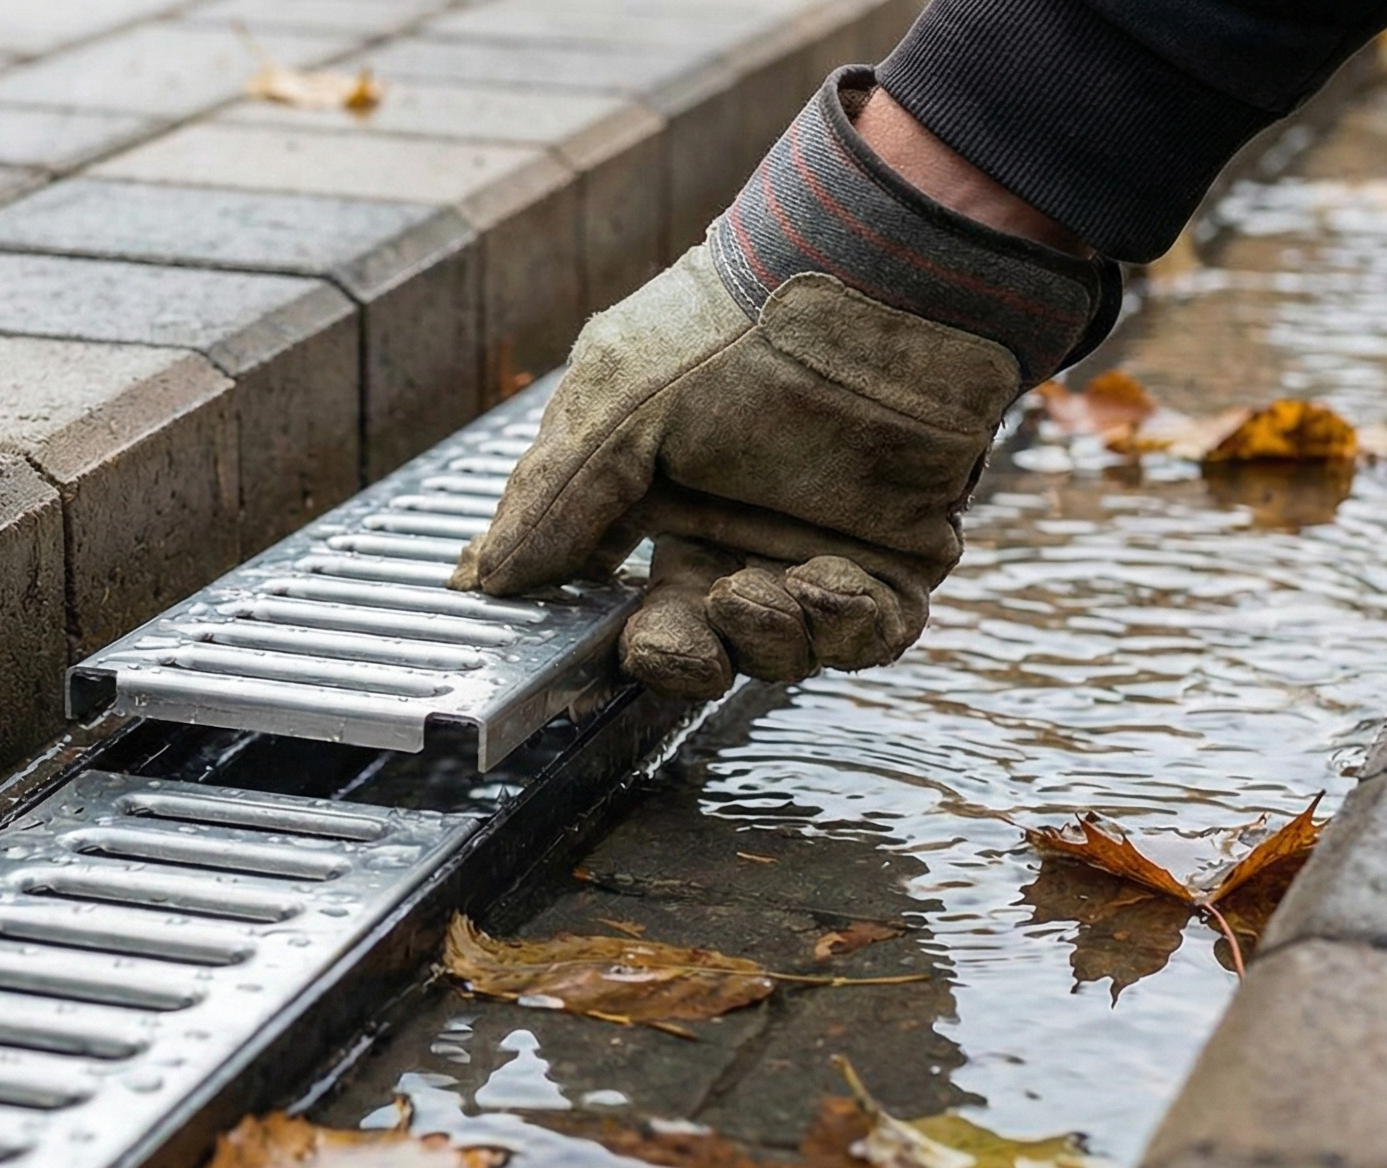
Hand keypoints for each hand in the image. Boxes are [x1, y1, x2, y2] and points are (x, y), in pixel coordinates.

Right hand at [453, 244, 1017, 696]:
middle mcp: (738, 533)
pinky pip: (872, 635)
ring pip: (785, 655)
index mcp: (663, 504)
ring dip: (762, 640)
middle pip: (702, 650)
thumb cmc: (734, 329)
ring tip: (751, 591)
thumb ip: (552, 500)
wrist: (868, 285)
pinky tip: (824, 579)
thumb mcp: (613, 405)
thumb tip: (486, 582)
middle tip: (670, 641)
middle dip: (679, 662)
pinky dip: (844, 627)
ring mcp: (820, 546)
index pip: (627, 604)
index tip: (593, 652)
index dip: (612, 640)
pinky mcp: (900, 555)